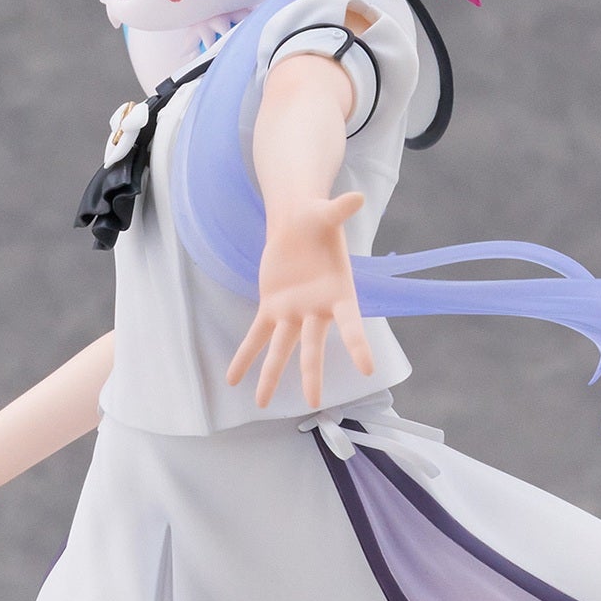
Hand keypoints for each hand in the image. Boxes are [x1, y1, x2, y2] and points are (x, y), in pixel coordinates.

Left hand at [225, 190, 372, 409]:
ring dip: (271, 375)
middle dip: (311, 373)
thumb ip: (339, 210)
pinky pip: (256, 337)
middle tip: (313, 401)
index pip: (350, 324)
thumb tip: (357, 197)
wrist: (298, 224)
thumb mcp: (325, 213)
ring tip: (261, 403)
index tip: (368, 369)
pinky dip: (245, 356)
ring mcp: (292, 313)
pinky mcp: (271, 309)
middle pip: (313, 347)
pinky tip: (233, 378)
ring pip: (281, 349)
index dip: (358, 345)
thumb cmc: (317, 220)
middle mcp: (316, 311)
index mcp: (338, 293)